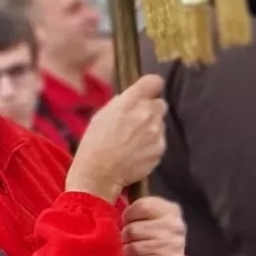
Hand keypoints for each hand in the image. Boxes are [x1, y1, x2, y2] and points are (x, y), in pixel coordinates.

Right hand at [66, 74, 170, 195]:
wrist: (99, 174)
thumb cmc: (95, 144)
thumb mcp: (102, 115)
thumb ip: (121, 104)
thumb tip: (133, 98)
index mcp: (129, 102)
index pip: (154, 82)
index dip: (150, 87)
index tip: (146, 93)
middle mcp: (146, 114)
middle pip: (160, 103)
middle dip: (151, 110)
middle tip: (136, 122)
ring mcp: (155, 132)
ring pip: (160, 123)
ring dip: (151, 128)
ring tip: (133, 141)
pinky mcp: (160, 149)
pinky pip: (160, 141)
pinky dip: (151, 144)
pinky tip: (136, 152)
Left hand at [119, 196, 185, 255]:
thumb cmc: (151, 233)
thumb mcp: (148, 214)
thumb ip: (137, 205)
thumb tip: (118, 187)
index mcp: (171, 209)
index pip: (142, 206)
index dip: (128, 215)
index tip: (126, 220)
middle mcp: (176, 225)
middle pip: (135, 229)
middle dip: (125, 236)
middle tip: (126, 239)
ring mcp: (176, 245)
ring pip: (136, 247)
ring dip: (127, 250)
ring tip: (128, 250)